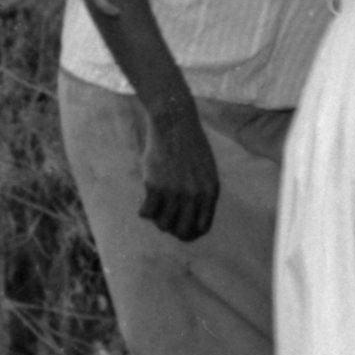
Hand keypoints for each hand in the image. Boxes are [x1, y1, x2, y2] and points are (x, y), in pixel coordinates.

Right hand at [140, 103, 223, 242]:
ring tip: (156, 206)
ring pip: (163, 225)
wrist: (174, 123)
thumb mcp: (207, 169)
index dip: (190, 231)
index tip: (181, 225)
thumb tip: (192, 216)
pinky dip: (144, 211)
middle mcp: (194, 195)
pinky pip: (147, 213)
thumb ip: (202, 192)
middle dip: (173, 229)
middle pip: (182, 231)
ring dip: (158, 219)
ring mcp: (175, 192)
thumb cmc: (190, 144)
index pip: (202, 227)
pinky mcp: (155, 186)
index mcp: (210, 192)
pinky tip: (145, 201)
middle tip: (166, 219)